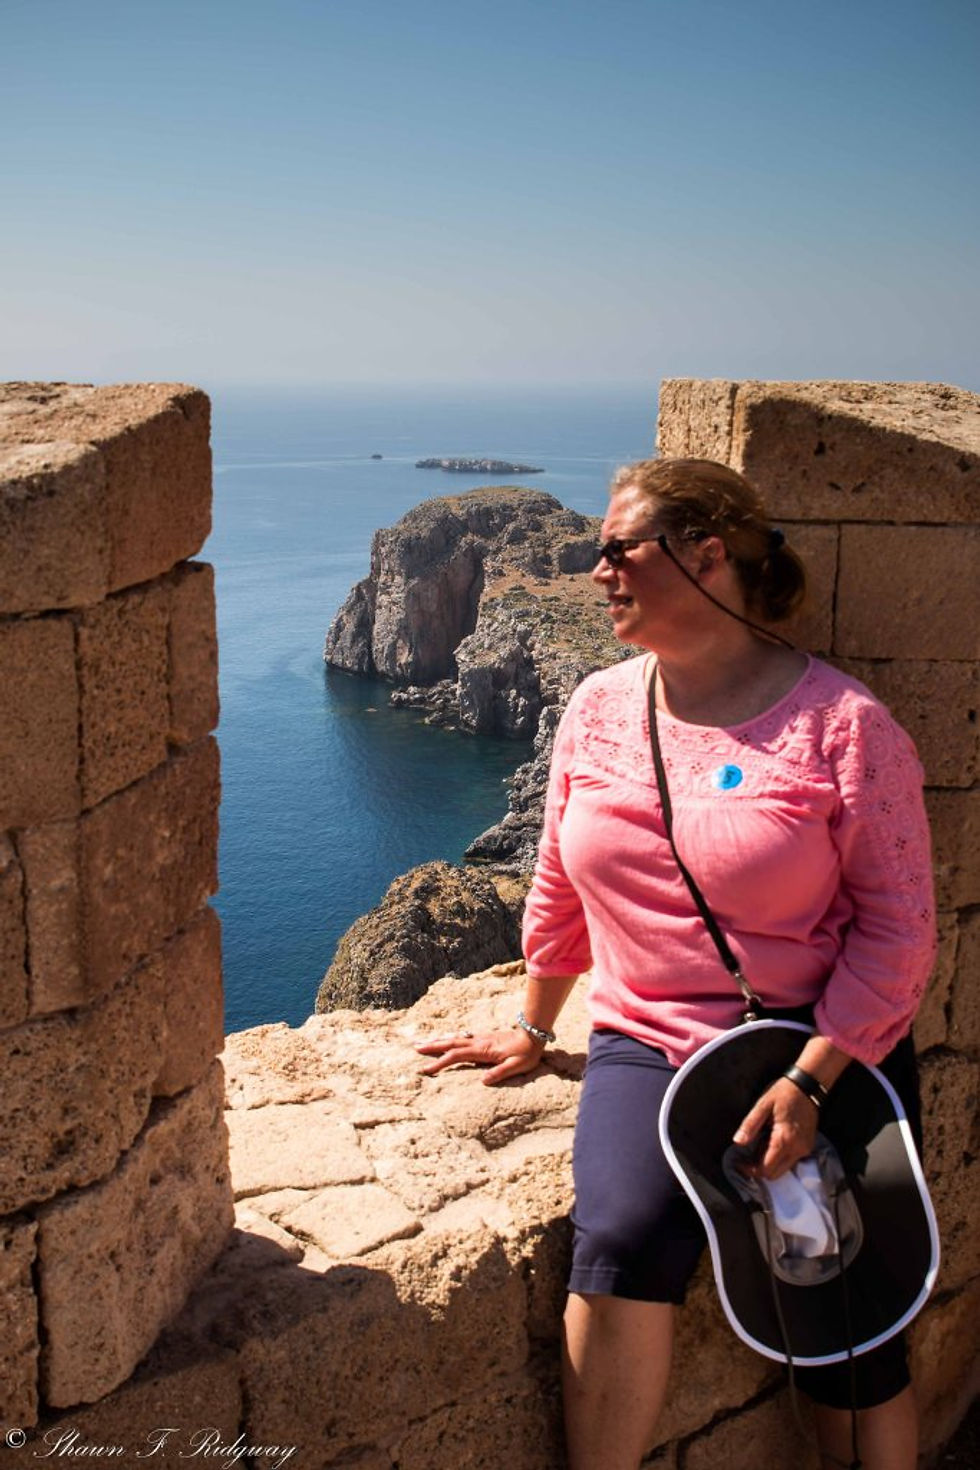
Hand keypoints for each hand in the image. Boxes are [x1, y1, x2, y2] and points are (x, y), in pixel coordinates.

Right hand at [415, 1027, 545, 1086]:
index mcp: (483, 1051)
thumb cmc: (526, 1053)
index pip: (456, 1056)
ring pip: (455, 1038)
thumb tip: (482, 1081)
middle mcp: (478, 1042)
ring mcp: (480, 1038)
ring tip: (425, 1042)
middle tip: (415, 1047)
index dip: (440, 1062)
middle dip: (432, 1046)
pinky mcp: (484, 1037)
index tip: (426, 1070)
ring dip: (439, 1040)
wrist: (533, 1034)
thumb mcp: (516, 1066)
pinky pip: (462, 1036)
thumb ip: (500, 1073)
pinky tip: (447, 1038)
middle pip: (450, 1043)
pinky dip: (450, 1037)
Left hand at [732, 1078, 819, 1179]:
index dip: (750, 1169)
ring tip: (759, 1144)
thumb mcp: (763, 1104)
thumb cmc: (784, 1092)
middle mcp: (797, 1149)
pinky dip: (778, 1157)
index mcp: (784, 1139)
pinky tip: (771, 1141)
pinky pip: (790, 1160)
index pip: (766, 1169)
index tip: (739, 1161)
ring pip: (783, 1169)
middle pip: (774, 1174)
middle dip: (758, 1168)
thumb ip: (750, 1125)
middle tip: (746, 1155)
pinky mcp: (807, 1146)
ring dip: (768, 1163)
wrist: (808, 1085)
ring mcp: (804, 1149)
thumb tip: (738, 1142)